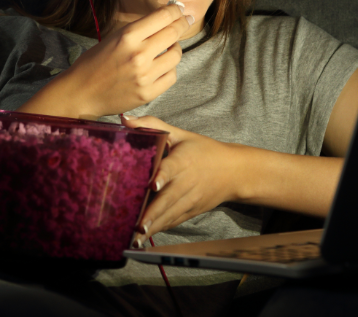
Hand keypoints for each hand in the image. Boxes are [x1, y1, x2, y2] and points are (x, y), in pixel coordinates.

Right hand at [18, 4, 193, 119]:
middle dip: (182, 24)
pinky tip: (161, 67)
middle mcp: (139, 54)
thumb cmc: (95, 62)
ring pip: (176, 55)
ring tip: (168, 48)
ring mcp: (145, 76)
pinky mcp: (148, 93)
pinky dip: (169, 69)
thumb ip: (139, 30)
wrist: (81, 93)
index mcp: (128, 36)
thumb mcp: (114, 37)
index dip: (175, 10)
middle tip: (186, 21)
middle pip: (173, 33)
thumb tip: (165, 19)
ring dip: (175, 48)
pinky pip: (171, 76)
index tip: (179, 9)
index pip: (163, 17)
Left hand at [120, 114, 242, 245]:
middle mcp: (187, 182)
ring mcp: (191, 199)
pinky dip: (161, 228)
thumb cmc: (203, 150)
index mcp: (184, 160)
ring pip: (171, 214)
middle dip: (153, 212)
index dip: (163, 176)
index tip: (153, 184)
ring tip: (135, 238)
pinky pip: (175, 221)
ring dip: (154, 226)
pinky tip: (145, 236)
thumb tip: (124, 120)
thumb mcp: (181, 134)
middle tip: (136, 224)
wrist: (234, 171)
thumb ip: (152, 125)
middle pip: (169, 198)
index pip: (172, 168)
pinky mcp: (192, 210)